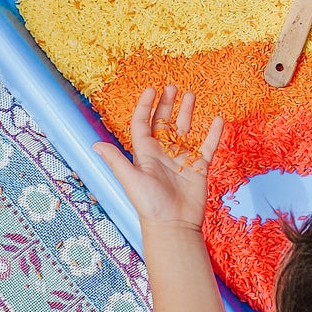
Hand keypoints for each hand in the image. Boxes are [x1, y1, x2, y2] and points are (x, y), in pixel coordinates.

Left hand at [96, 85, 222, 229]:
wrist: (173, 225)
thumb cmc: (149, 204)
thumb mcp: (131, 180)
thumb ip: (116, 160)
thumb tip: (95, 145)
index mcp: (145, 153)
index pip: (143, 123)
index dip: (145, 106)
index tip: (151, 89)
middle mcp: (163, 153)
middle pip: (164, 122)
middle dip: (167, 104)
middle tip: (172, 87)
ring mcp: (182, 159)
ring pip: (185, 129)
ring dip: (187, 113)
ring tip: (191, 95)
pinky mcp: (199, 167)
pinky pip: (207, 146)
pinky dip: (213, 133)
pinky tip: (217, 119)